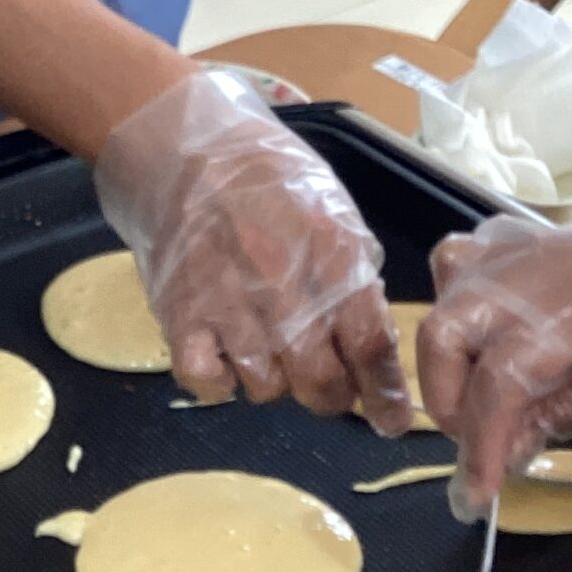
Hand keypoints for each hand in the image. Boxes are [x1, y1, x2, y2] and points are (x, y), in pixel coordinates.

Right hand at [96, 68, 412, 425]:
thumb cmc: (267, 178)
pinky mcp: (181, 314)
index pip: (371, 345)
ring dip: (272, 382)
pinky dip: (219, 382)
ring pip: (266, 388)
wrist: (185, 149)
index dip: (384, 394)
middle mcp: (287, 287)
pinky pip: (206, 381)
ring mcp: (230, 304)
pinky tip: (224, 360)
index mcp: (335, 257)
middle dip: (329, 396)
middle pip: (320, 382)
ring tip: (265, 351)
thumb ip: (354, 274)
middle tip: (324, 387)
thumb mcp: (334, 210)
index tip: (390, 421)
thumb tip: (369, 343)